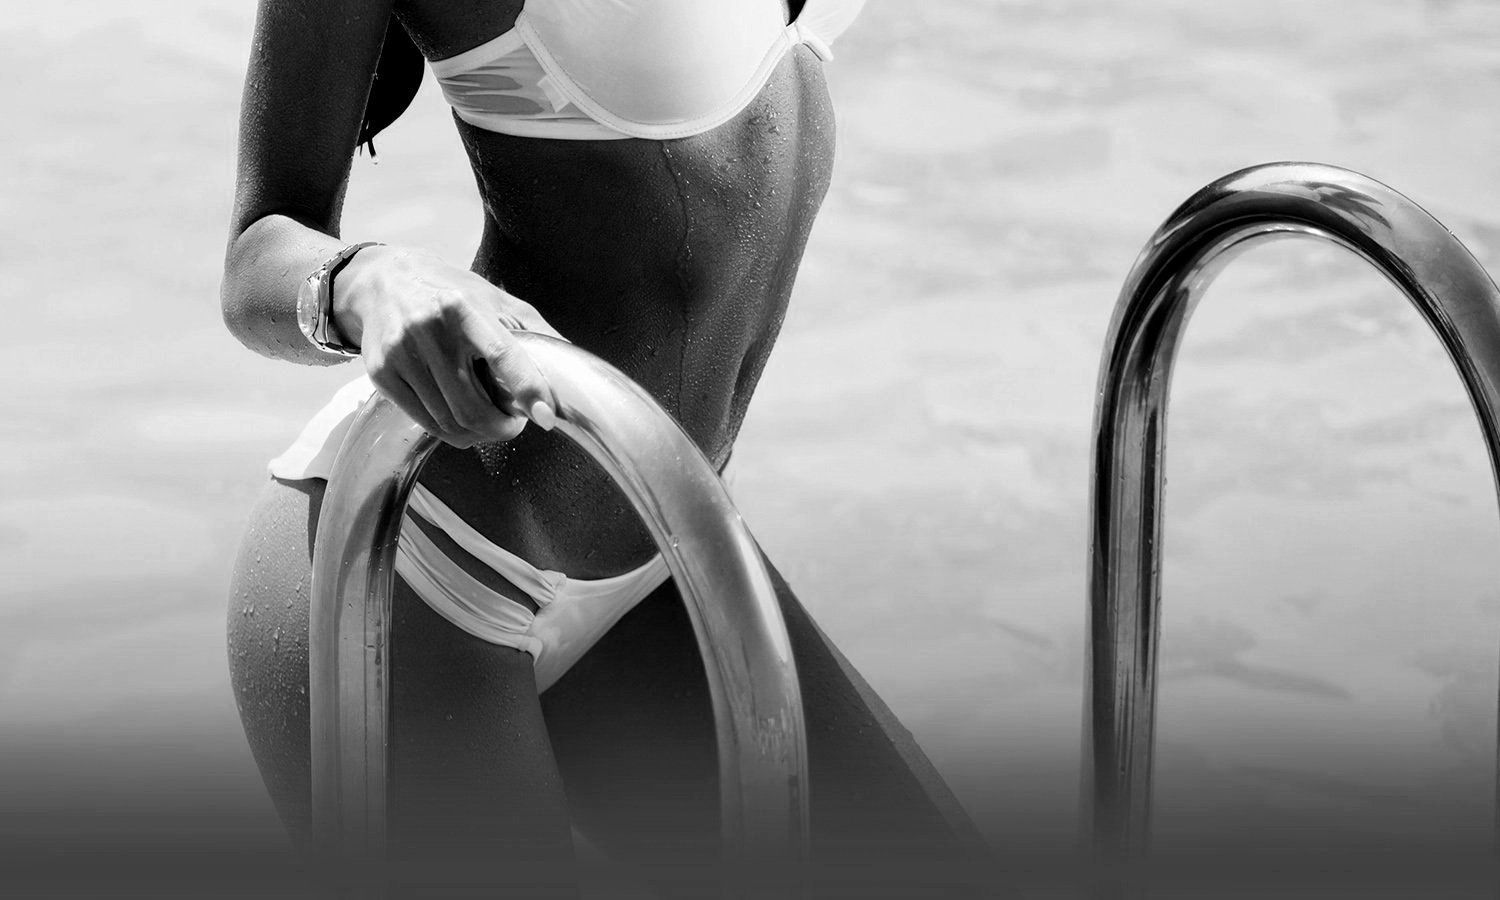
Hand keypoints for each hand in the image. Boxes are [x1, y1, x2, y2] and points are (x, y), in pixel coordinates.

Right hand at [330, 245, 561, 447]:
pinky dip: (453, 432)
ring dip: (480, 433)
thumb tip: (572, 364)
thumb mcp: (494, 298)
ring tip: (491, 420)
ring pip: (450, 422)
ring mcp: (400, 354)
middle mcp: (428, 329)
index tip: (545, 415)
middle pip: (472, 407)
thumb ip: (534, 329)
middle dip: (504, 427)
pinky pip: (427, 423)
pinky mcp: (381, 374)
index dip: (526, 388)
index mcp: (463, 306)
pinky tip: (462, 419)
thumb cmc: (449, 291)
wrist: (382, 281)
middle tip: (516, 422)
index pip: (501, 354)